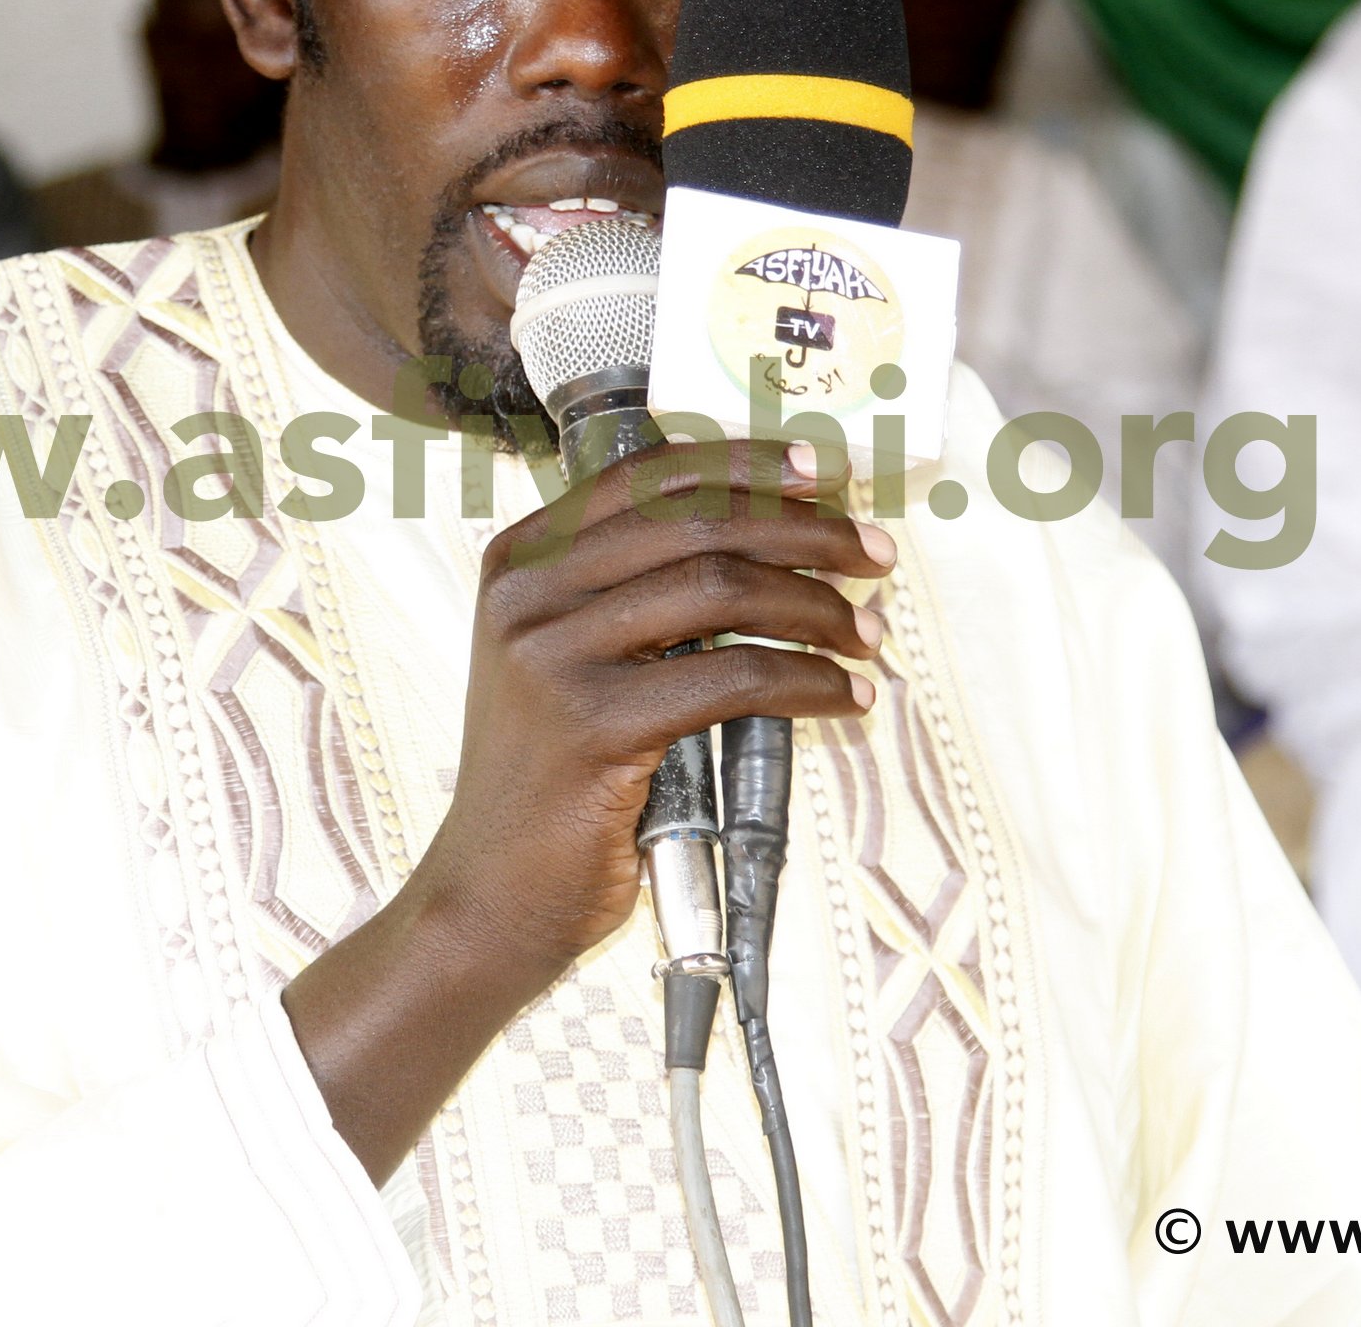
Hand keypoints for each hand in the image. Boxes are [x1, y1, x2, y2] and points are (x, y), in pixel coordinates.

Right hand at [284, 436, 885, 1180]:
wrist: (486, 897)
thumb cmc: (547, 783)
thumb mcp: (563, 662)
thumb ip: (630, 597)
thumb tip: (763, 545)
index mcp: (520, 559)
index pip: (647, 475)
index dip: (745, 464)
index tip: (825, 474)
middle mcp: (526, 591)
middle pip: (696, 523)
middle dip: (805, 530)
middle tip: (875, 554)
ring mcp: (551, 656)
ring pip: (721, 590)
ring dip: (818, 607)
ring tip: (868, 632)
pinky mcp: (591, 726)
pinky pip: (732, 678)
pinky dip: (808, 681)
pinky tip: (846, 696)